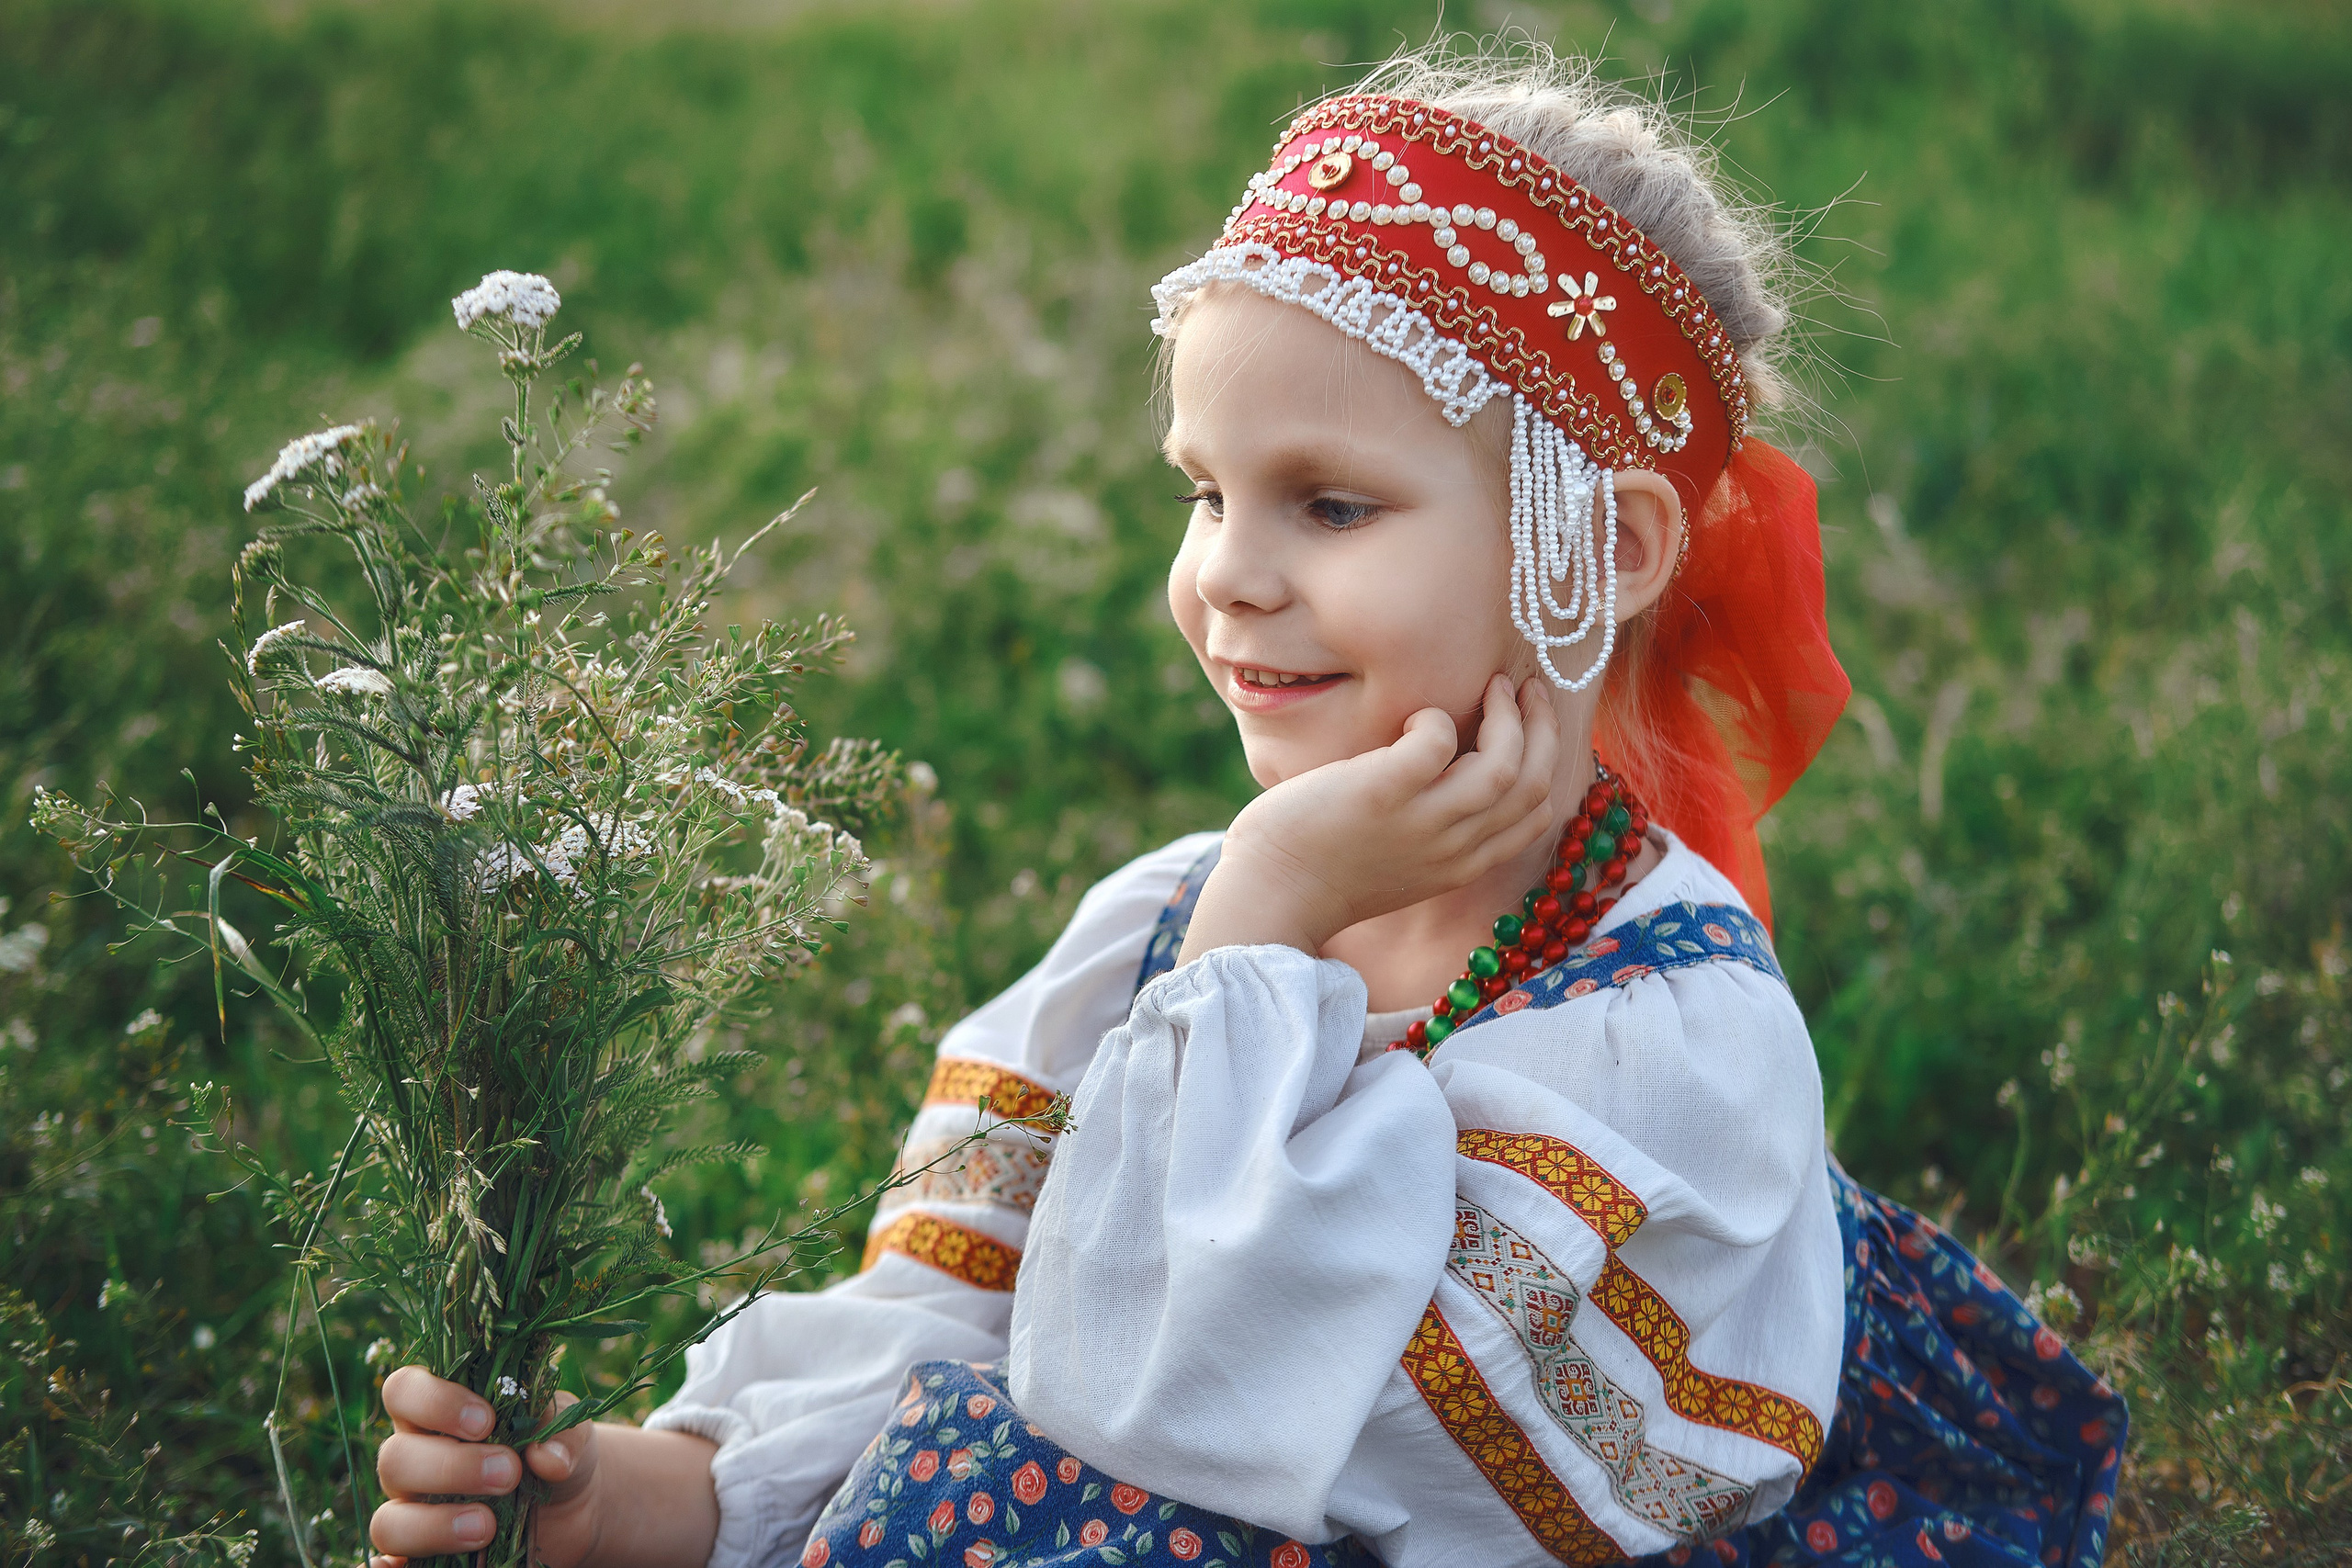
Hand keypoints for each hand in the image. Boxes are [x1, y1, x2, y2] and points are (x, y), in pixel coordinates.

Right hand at [370, 1366, 601, 1567]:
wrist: (572, 1504)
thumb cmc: (556, 1448)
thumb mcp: (569, 1431)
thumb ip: (562, 1433)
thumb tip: (548, 1458)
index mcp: (438, 1412)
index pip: (404, 1390)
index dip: (434, 1402)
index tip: (486, 1421)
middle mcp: (415, 1458)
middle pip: (394, 1458)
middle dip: (451, 1467)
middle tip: (509, 1473)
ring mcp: (413, 1509)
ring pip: (389, 1520)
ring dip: (434, 1525)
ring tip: (487, 1526)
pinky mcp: (422, 1554)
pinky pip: (389, 1563)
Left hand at [1181, 673, 1562, 958]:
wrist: (1271, 895)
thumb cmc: (1320, 871)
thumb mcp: (1398, 863)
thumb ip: (1431, 829)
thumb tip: (1446, 769)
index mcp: (1462, 865)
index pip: (1536, 815)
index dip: (1544, 761)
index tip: (1530, 725)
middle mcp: (1454, 848)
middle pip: (1534, 785)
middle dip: (1543, 729)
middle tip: (1526, 689)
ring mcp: (1422, 822)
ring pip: (1503, 765)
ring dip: (1508, 716)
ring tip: (1492, 685)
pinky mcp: (1384, 792)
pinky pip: (1439, 741)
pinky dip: (1436, 718)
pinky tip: (1414, 716)